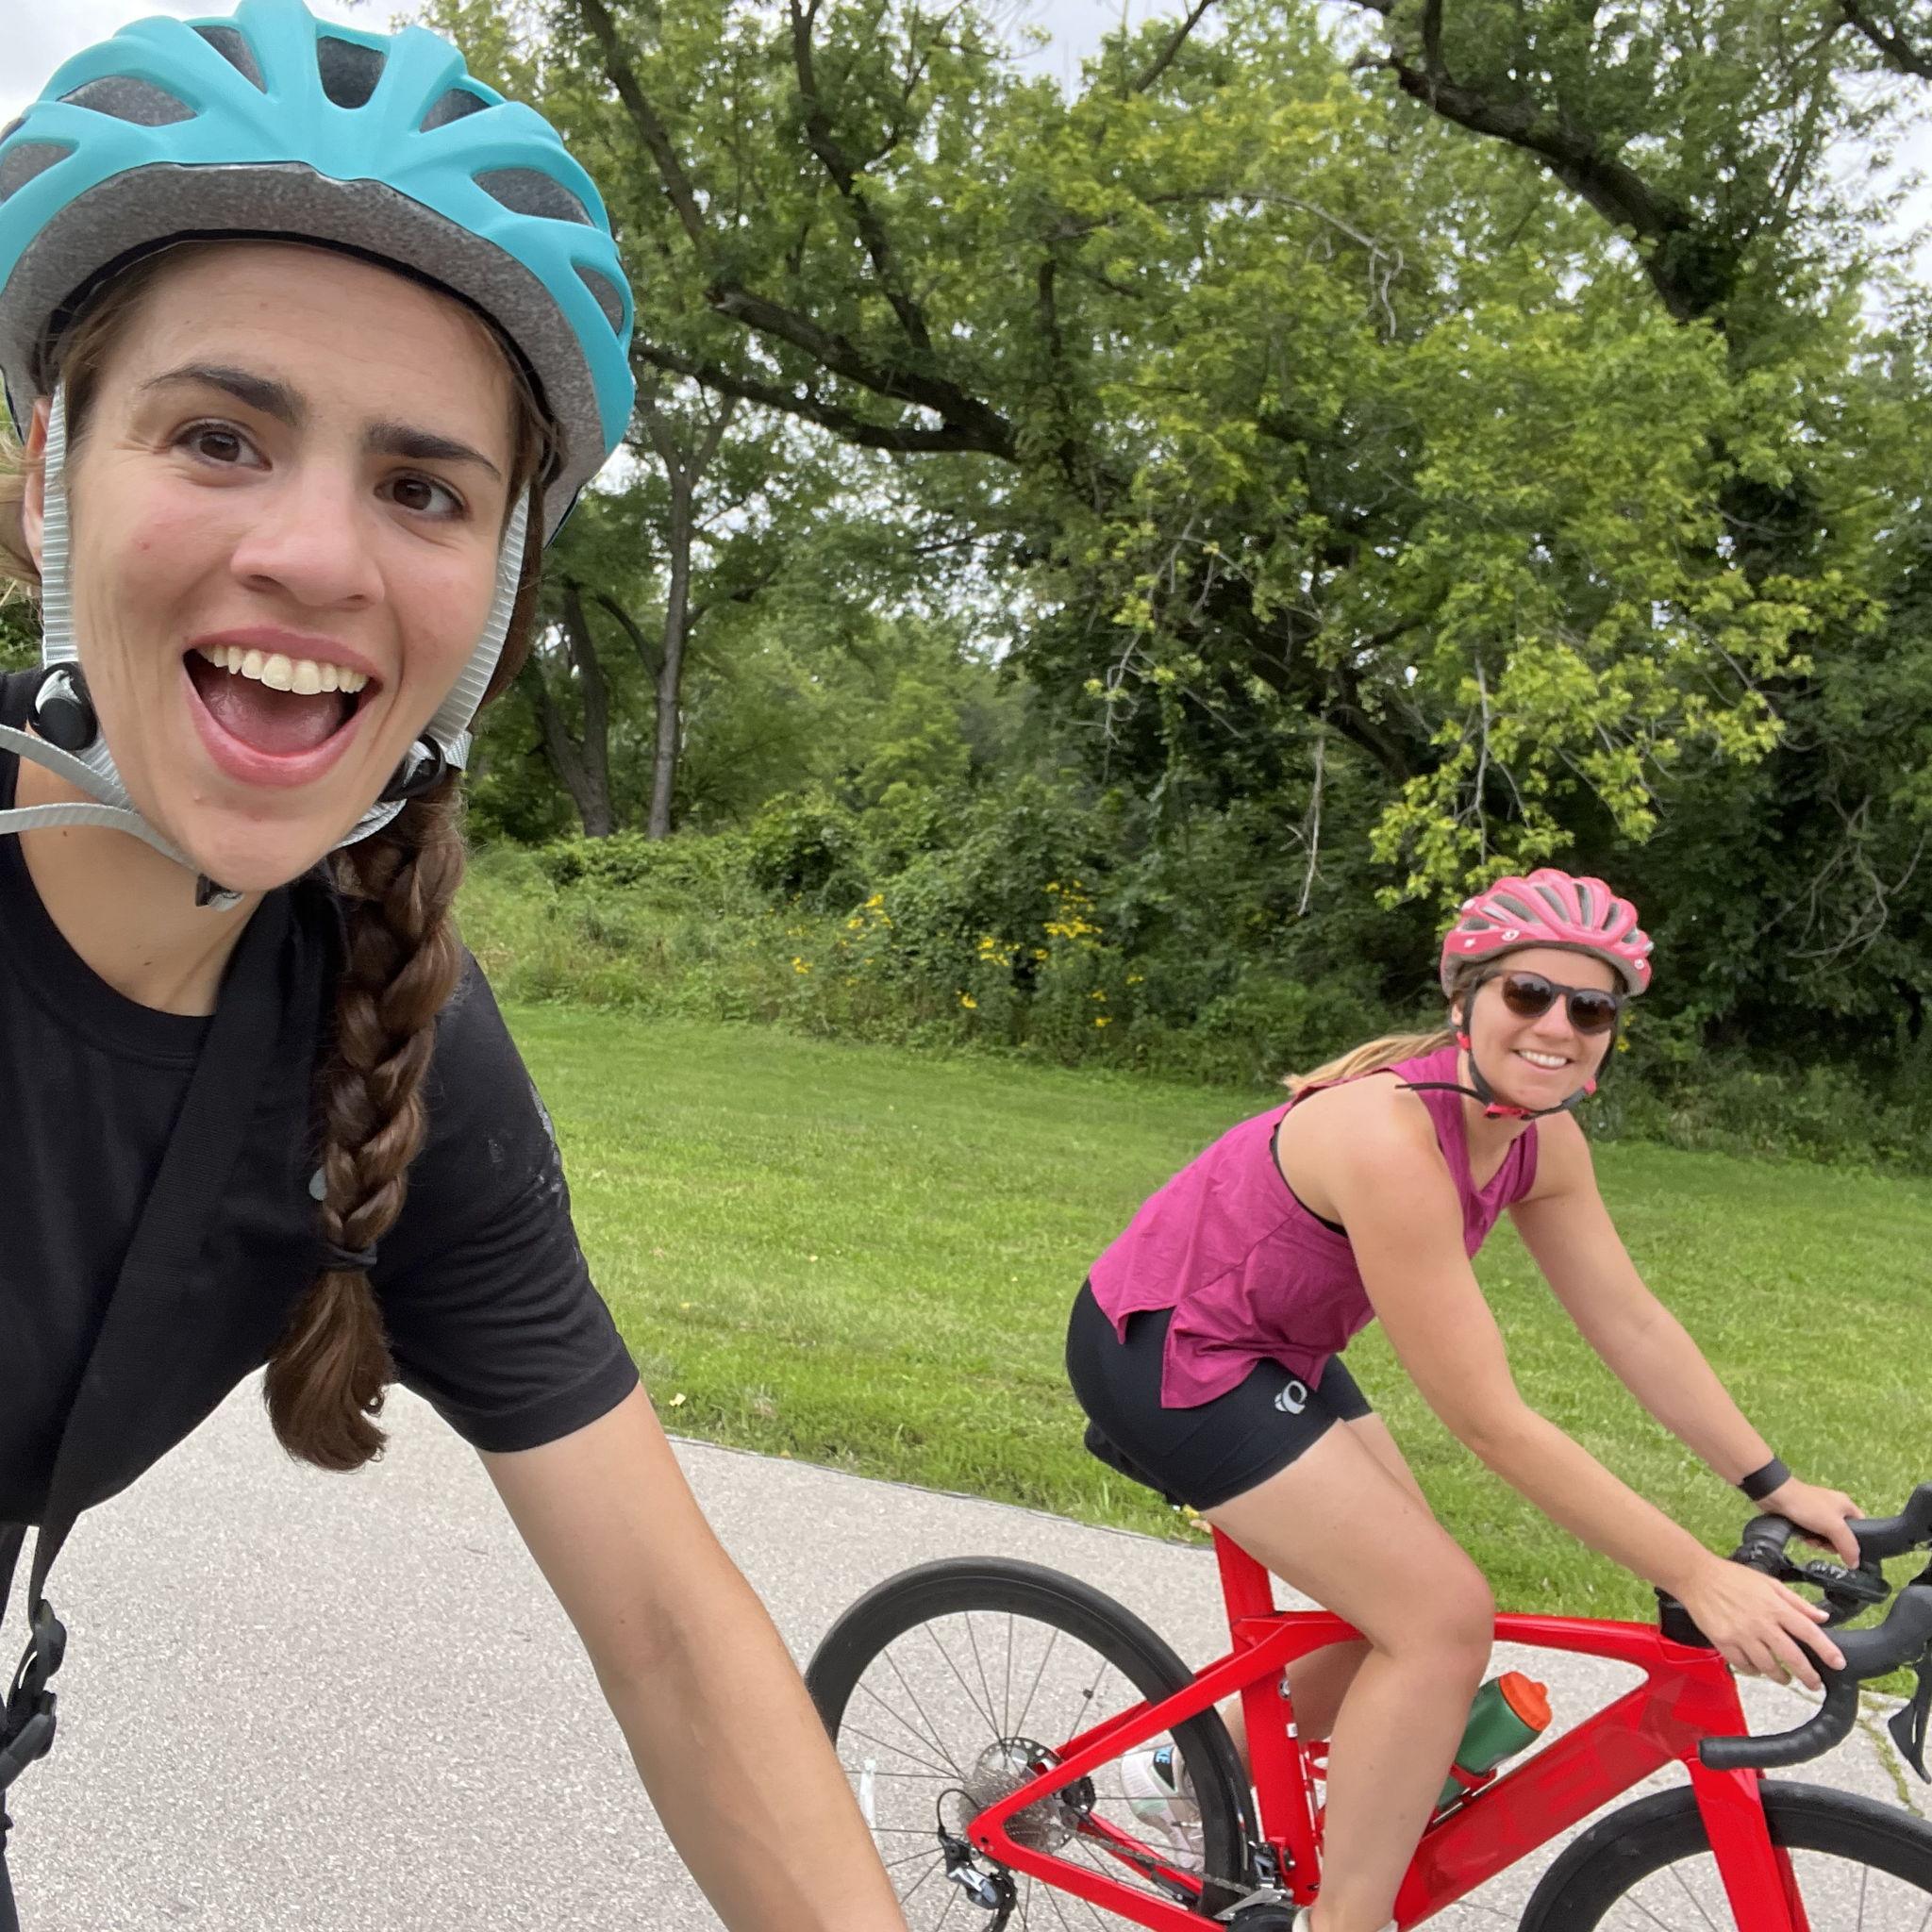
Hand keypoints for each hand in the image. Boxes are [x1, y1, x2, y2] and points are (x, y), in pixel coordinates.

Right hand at [1676, 1556, 1846, 1690]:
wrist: (1696, 1576)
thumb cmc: (1732, 1577)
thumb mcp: (1769, 1582)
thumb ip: (1797, 1602)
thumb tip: (1821, 1617)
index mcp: (1774, 1606)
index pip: (1808, 1631)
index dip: (1826, 1649)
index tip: (1838, 1663)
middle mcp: (1760, 1623)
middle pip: (1792, 1656)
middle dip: (1808, 1675)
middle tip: (1814, 1684)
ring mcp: (1741, 1635)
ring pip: (1769, 1666)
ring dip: (1781, 1676)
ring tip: (1785, 1677)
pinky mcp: (1724, 1642)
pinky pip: (1744, 1665)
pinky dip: (1754, 1671)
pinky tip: (1758, 1668)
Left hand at [1760, 1477, 1863, 1566]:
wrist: (1775, 1495)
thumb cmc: (1808, 1506)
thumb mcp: (1834, 1526)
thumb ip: (1848, 1545)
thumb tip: (1855, 1564)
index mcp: (1846, 1505)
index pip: (1862, 1527)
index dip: (1858, 1542)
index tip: (1849, 1552)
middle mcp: (1834, 1508)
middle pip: (1843, 1536)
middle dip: (1833, 1544)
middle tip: (1825, 1545)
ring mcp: (1818, 1512)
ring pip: (1826, 1537)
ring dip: (1819, 1542)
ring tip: (1811, 1540)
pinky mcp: (1804, 1517)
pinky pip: (1813, 1534)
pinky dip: (1809, 1538)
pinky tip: (1803, 1538)